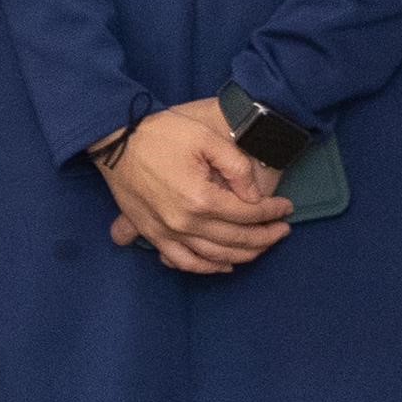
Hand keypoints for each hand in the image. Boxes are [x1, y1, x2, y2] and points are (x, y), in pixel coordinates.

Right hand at [100, 100, 292, 272]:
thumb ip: (237, 166)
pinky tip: (223, 265)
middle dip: (266, 236)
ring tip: (261, 245)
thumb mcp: (205, 137)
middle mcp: (186, 223)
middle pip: (237, 240)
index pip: (249, 214)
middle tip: (282, 229)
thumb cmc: (160, 134)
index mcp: (201, 198)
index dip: (273, 212)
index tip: (287, 208)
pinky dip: (207, 268)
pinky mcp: (151, 233)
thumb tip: (254, 196)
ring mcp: (167, 232)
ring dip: (244, 255)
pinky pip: (183, 262)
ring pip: (216, 256)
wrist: (114, 139)